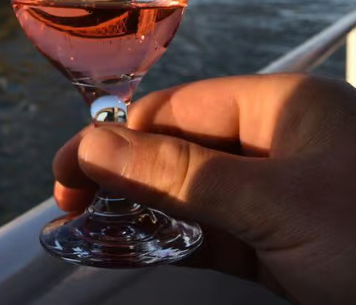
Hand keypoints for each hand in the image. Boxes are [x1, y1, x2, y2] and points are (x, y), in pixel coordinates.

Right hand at [53, 73, 355, 303]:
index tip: (70, 171)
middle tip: (73, 206)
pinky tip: (138, 248)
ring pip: (192, 194)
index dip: (116, 136)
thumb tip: (96, 146)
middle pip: (180, 148)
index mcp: (284, 107)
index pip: (178, 109)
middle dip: (124, 175)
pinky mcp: (285, 243)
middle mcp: (281, 144)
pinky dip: (177, 241)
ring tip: (95, 231)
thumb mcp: (276, 206)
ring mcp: (283, 195)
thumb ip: (179, 176)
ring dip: (144, 211)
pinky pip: (215, 232)